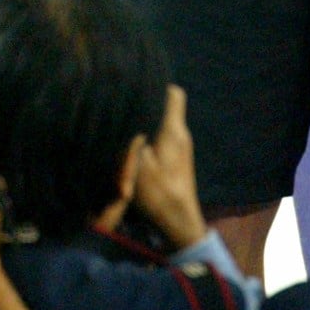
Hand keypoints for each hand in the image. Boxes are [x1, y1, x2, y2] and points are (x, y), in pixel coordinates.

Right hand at [133, 86, 207, 252]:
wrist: (179, 222)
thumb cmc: (158, 193)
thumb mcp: (139, 164)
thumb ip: (134, 137)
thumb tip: (128, 116)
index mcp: (173, 130)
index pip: (174, 93)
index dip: (156, 87)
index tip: (136, 90)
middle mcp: (181, 134)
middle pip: (167, 107)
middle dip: (148, 106)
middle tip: (126, 110)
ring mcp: (182, 148)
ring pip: (164, 123)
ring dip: (148, 124)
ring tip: (128, 128)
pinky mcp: (178, 160)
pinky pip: (164, 137)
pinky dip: (151, 137)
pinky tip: (137, 148)